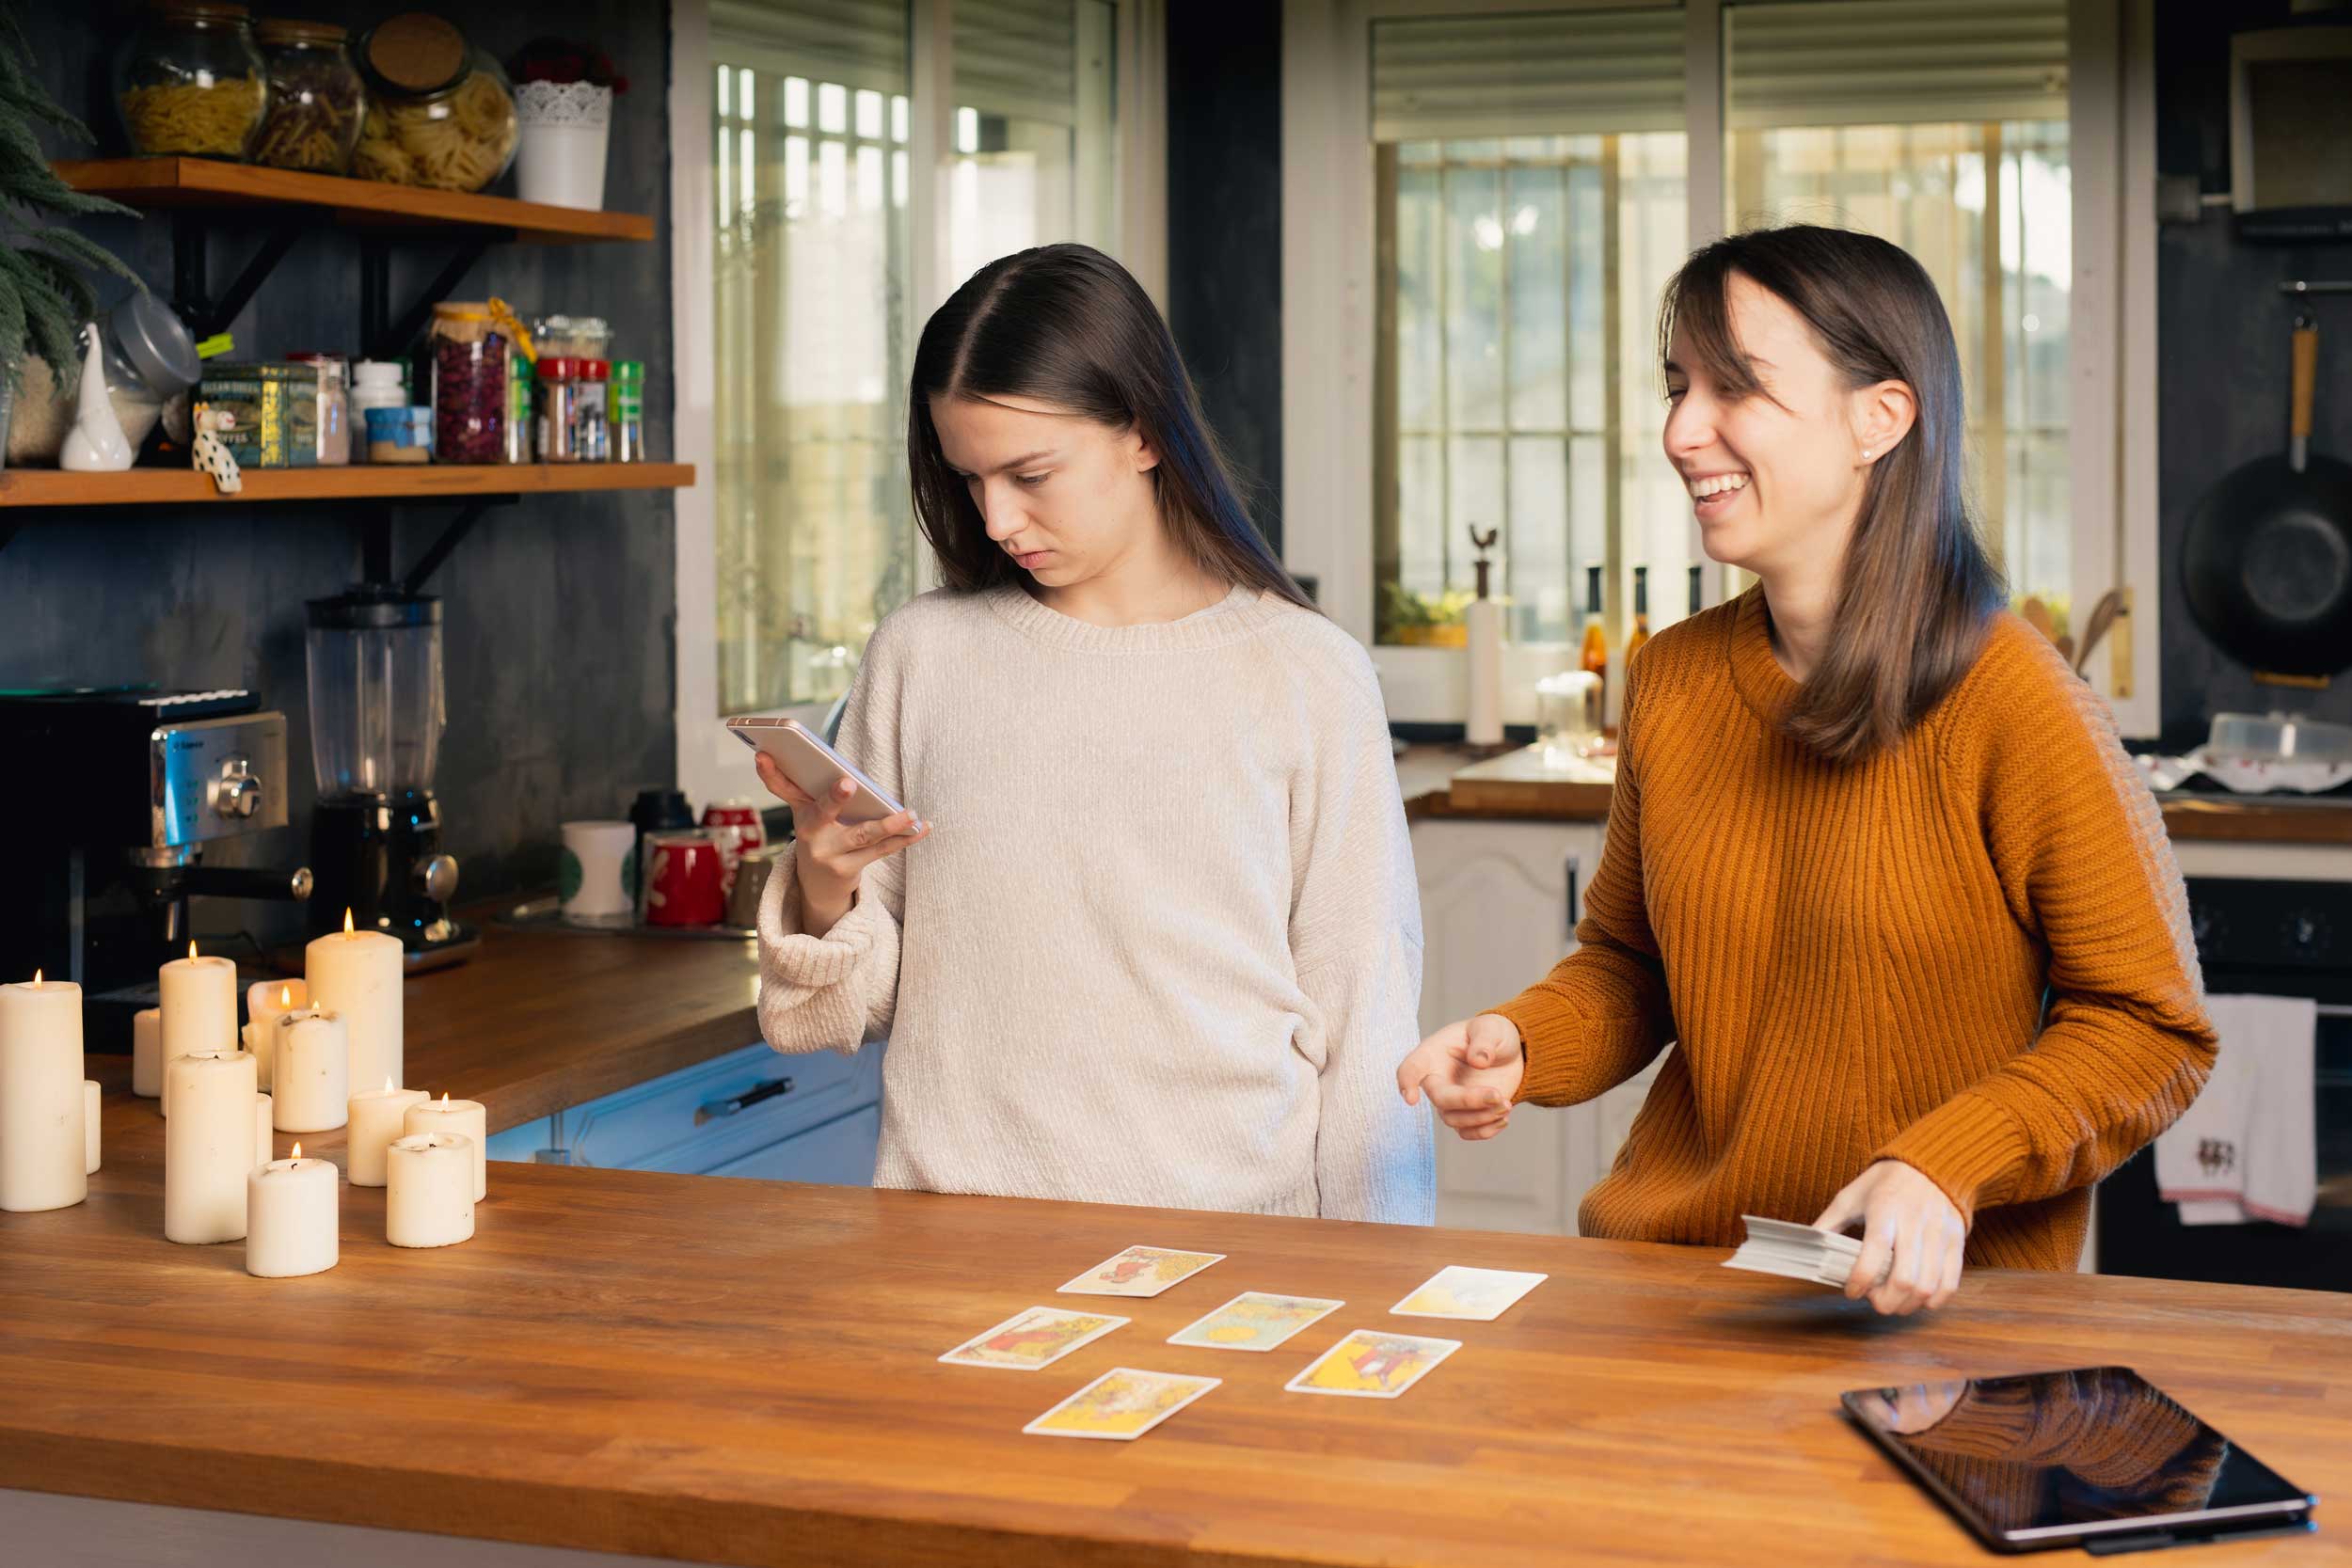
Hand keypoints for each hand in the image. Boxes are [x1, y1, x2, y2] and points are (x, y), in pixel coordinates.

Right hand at [753, 752, 926, 936]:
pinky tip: (924, 828)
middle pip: (824, 813)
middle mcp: (810, 835)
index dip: (771, 774)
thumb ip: (792, 785)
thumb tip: (771, 753)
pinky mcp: (850, 870)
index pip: (783, 789)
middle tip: (849, 783)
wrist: (816, 886)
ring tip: (910, 814)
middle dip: (835, 798)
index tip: (764, 755)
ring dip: (889, 824)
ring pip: (863, 835)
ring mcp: (830, 854)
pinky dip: (906, 839)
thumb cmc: (816, 836)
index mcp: (799, 813)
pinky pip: (882, 851)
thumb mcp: (803, 811)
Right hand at [1395, 1014, 1524, 1139]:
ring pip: (1454, 1120)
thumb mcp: (1490, 1028)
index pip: (1412, 1068)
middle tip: (1498, 1095)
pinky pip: (1467, 1133)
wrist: (1506, 1053)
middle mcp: (1437, 1079)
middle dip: (1469, 1101)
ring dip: (1482, 1117)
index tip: (1411, 1099)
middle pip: (1440, 1099)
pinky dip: (1486, 1130)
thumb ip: (1484, 1041)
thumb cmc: (1491, 1034)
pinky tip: (1504, 1116)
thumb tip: (1478, 1061)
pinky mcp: (1465, 1115)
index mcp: (1434, 1054)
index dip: (1407, 1083)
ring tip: (1506, 1104)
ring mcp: (1450, 1100)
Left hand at [1812, 1160, 1965, 1315]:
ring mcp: (1939, 1234)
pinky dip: (1934, 1301)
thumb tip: (1808, 1246)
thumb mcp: (1852, 1196)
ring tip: (1892, 1301)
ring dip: (1907, 1305)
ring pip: (1928, 1286)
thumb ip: (1829, 1223)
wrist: (1932, 1165)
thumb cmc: (1886, 1182)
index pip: (1874, 1253)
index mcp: (1885, 1210)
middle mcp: (1915, 1223)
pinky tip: (1917, 1299)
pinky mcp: (1956, 1243)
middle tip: (1873, 1300)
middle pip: (1904, 1279)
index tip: (1851, 1291)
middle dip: (1885, 1301)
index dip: (1860, 1281)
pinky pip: (1950, 1283)